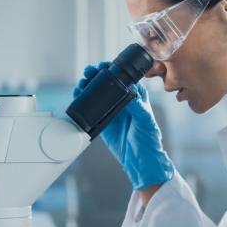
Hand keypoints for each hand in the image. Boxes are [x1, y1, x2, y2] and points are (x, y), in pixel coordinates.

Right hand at [73, 62, 173, 189]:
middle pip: (107, 82)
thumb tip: (131, 92)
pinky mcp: (103, 120)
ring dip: (88, 85)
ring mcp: (111, 109)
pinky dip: (83, 99)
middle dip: (97, 74)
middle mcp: (123, 100)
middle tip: (89, 72)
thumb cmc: (148, 139)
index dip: (112, 69)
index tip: (104, 66)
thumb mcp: (145, 121)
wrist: (140, 159)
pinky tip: (77, 94)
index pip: (122, 77)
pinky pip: (91, 107)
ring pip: (97, 92)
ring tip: (82, 82)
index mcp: (136, 96)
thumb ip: (138, 107)